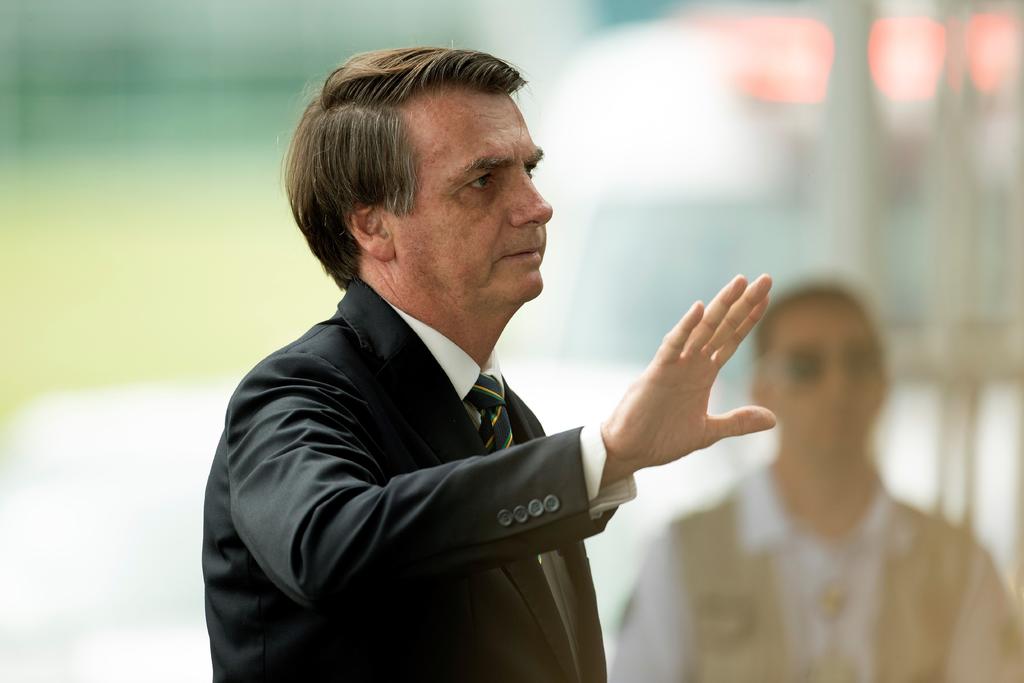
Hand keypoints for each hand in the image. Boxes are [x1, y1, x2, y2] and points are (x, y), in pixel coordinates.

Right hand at [601, 274, 775, 483]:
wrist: (631, 450)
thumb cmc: (663, 438)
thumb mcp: (708, 431)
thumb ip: (738, 422)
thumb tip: (772, 419)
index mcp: (703, 373)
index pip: (731, 339)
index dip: (748, 318)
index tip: (766, 298)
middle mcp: (691, 363)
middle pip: (722, 326)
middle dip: (743, 303)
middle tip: (765, 279)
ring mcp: (675, 365)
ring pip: (702, 329)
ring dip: (721, 306)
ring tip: (740, 283)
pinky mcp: (657, 373)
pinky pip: (673, 346)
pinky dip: (685, 328)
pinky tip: (698, 309)